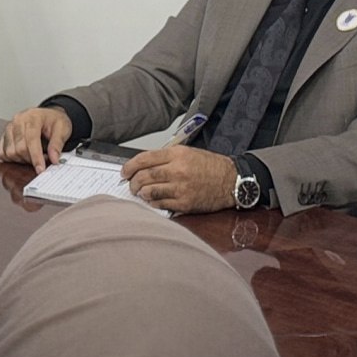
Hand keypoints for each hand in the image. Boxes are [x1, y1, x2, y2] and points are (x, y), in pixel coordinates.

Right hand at [0, 106, 72, 170]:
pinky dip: (12, 159)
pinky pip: (2, 153)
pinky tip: (23, 155)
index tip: (41, 169)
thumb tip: (54, 159)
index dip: (36, 157)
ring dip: (22, 160)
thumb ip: (57, 144)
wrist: (47, 116)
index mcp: (32, 117)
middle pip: (19, 148)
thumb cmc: (54, 121)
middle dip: (31, 159)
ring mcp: (8, 128)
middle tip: (43, 159)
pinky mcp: (3, 136)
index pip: (31, 140)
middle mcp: (17, 121)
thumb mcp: (63, 129)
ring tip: (33, 155)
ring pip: (10, 152)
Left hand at [121, 145, 240, 214]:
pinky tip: (153, 200)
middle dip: (132, 182)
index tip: (125, 172)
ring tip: (141, 192)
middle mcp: (178, 170)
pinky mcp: (184, 204)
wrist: (232, 180)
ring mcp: (181, 188)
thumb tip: (144, 165)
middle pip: (143, 177)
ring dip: (141, 193)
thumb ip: (166, 157)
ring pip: (149, 192)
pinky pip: (160, 204)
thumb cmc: (211, 166)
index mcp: (177, 155)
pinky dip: (152, 203)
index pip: (144, 159)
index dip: (129, 166)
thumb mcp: (188, 152)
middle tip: (131, 184)